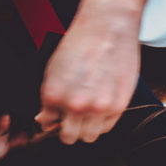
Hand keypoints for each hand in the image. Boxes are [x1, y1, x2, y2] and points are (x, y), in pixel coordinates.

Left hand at [35, 0, 140, 144]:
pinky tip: (102, 105)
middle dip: (69, 129)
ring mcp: (99, 107)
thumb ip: (49, 100)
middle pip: (70, 137)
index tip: (60, 117)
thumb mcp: (53, 70)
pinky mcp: (119, 105)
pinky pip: (108, 127)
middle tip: (74, 118)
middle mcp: (75, 105)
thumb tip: (46, 120)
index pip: (49, 125)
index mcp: (53, 96)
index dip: (54, 121)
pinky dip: (104, 121)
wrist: (108, 28)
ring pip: (90, 136)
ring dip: (87, 128)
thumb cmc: (81, 44)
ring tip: (90, 112)